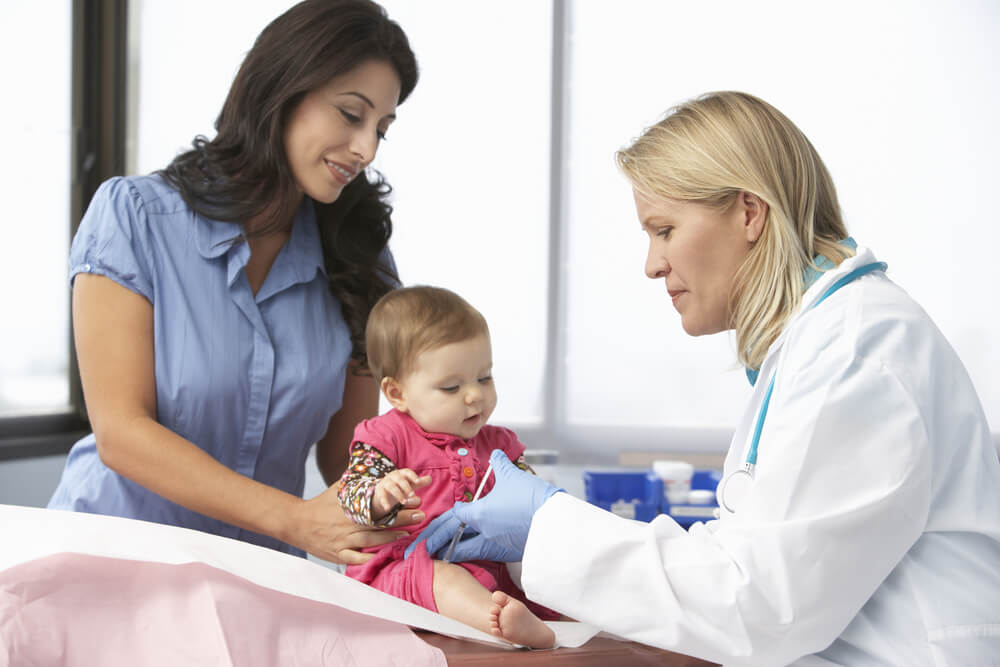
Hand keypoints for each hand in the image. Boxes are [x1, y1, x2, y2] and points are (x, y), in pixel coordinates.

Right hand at [288, 478, 429, 564]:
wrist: (297, 522)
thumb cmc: (321, 504)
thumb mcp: (339, 488)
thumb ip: (358, 481)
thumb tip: (376, 469)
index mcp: (351, 506)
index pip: (380, 504)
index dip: (398, 502)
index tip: (415, 498)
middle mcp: (349, 523)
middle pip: (380, 522)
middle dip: (402, 519)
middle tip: (420, 515)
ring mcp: (343, 540)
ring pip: (371, 540)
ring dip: (391, 538)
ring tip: (407, 534)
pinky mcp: (337, 554)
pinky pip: (354, 558)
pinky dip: (367, 559)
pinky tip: (380, 557)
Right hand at [373, 468, 429, 520]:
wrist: (382, 492)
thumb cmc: (399, 486)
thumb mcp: (409, 484)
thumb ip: (419, 482)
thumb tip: (430, 479)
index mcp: (401, 474)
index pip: (407, 472)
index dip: (413, 476)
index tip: (418, 482)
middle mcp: (393, 477)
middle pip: (400, 479)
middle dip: (406, 486)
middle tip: (412, 494)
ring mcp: (385, 484)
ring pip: (391, 487)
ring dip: (398, 494)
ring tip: (404, 502)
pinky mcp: (379, 492)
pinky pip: (381, 496)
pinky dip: (384, 502)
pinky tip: (388, 509)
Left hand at [405, 449, 560, 562]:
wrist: (557, 524)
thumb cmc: (533, 498)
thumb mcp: (514, 476)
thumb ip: (501, 465)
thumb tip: (496, 453)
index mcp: (480, 513)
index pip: (453, 517)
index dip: (440, 522)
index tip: (428, 529)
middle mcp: (483, 532)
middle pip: (452, 539)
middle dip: (434, 543)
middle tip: (418, 550)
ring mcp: (496, 545)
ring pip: (466, 551)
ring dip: (452, 552)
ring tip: (440, 555)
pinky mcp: (508, 554)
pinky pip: (483, 555)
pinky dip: (472, 554)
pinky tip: (470, 553)